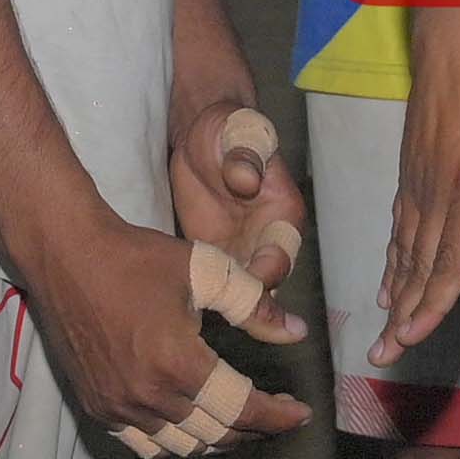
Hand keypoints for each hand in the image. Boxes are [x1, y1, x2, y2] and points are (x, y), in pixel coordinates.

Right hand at [47, 210, 313, 453]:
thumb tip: (296, 333)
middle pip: (216, 435)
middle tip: (276, 414)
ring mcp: (117, 406)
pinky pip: (144, 443)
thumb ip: (254, 305)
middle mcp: (147, 396)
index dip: (277, 417)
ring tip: (239, 422)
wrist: (66, 255)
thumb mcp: (205, 270)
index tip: (301, 413)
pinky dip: (175, 441)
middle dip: (254, 429)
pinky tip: (191, 424)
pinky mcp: (96, 406)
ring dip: (217, 439)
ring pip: (181, 446)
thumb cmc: (137, 257)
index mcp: (178, 364)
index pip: (242, 409)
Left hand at [169, 96, 310, 344]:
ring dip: (225, 310)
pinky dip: (201, 300)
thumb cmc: (231, 129)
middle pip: (265, 284)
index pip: (281, 253)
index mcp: (282, 214)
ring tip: (200, 329)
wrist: (205, 135)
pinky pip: (212, 284)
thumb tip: (245, 178)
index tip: (252, 282)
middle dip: (250, 306)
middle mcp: (266, 239)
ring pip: (239, 292)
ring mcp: (240, 250)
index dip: (268, 270)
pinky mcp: (212, 254)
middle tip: (227, 321)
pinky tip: (177, 314)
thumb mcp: (240, 134)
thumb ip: (245, 157)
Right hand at [382, 5, 459, 365]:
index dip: (435, 298)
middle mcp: (443, 189)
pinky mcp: (413, 165)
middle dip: (404, 313)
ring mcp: (423, 178)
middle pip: (421, 263)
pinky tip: (389, 275)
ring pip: (406, 246)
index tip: (415, 333)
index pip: (453, 254)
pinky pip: (400, 220)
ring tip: (382, 330)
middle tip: (383, 355)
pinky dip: (393, 254)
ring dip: (395, 290)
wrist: (458, 29)